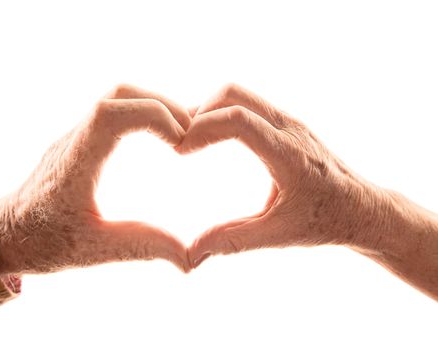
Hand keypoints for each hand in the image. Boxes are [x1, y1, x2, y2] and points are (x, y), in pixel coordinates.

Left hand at [0, 84, 191, 273]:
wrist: (5, 233)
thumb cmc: (42, 242)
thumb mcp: (93, 250)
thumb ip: (141, 248)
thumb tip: (188, 258)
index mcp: (74, 164)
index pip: (111, 113)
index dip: (153, 115)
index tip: (179, 143)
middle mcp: (74, 141)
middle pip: (119, 93)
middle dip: (161, 105)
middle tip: (189, 135)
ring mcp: (76, 136)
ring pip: (117, 96)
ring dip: (153, 106)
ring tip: (179, 134)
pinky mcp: (81, 140)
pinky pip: (115, 110)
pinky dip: (143, 114)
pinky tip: (160, 138)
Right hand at [178, 84, 437, 300]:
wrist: (363, 208)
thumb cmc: (326, 222)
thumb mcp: (279, 235)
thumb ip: (234, 241)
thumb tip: (191, 255)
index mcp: (288, 154)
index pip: (239, 120)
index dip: (202, 128)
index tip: (181, 151)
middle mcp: (290, 129)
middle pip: (234, 95)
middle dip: (200, 112)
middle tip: (182, 144)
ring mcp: (290, 122)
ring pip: (240, 95)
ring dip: (211, 111)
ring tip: (192, 141)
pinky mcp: (287, 124)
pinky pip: (249, 105)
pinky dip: (224, 114)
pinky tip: (213, 139)